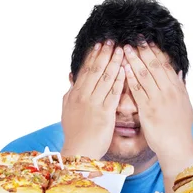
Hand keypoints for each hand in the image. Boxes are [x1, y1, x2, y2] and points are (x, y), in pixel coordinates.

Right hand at [61, 41, 125, 158]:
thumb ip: (70, 93)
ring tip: (120, 49)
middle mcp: (82, 97)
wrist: (78, 152)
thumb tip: (71, 77)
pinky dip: (119, 80)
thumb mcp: (67, 110)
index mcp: (74, 95)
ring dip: (113, 62)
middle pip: (94, 71)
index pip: (84, 71)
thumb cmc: (76, 134)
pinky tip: (125, 69)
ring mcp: (93, 104)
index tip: (98, 44)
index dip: (92, 57)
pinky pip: (113, 93)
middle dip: (103, 54)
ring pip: (104, 78)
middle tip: (111, 40)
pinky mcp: (104, 114)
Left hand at [123, 41, 192, 173]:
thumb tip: (178, 73)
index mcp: (177, 89)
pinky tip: (123, 68)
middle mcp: (169, 91)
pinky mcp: (149, 110)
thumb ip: (181, 88)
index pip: (166, 65)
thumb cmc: (180, 129)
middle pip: (155, 65)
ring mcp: (159, 100)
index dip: (156, 51)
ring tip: (125, 47)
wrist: (178, 147)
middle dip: (144, 50)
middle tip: (134, 37)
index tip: (148, 40)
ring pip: (145, 74)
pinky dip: (130, 77)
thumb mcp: (185, 105)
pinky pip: (138, 90)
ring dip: (134, 60)